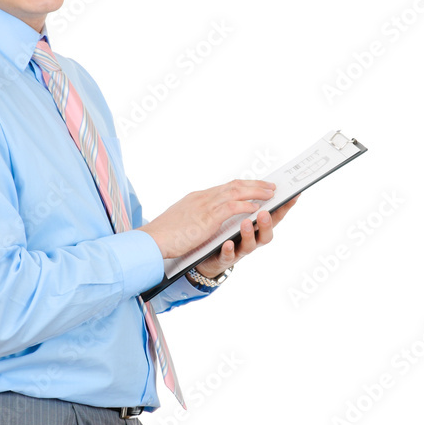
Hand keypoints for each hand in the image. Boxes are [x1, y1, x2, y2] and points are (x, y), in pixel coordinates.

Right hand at [137, 179, 278, 259]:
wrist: (152, 239)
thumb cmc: (164, 234)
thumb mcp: (183, 219)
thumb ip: (196, 215)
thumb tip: (204, 218)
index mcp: (198, 198)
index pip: (225, 186)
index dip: (242, 185)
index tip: (255, 185)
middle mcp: (203, 197)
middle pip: (234, 185)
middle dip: (255, 184)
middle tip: (270, 185)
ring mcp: (205, 206)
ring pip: (236, 192)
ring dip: (256, 192)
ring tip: (271, 193)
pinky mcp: (207, 217)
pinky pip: (231, 207)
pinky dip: (246, 205)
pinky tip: (256, 208)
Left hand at [193, 194, 300, 278]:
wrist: (208, 255)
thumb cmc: (228, 232)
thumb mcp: (240, 215)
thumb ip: (250, 203)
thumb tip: (263, 184)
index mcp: (257, 227)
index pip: (275, 217)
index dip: (285, 208)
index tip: (293, 196)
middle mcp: (252, 239)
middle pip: (265, 235)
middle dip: (267, 223)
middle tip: (264, 212)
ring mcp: (239, 250)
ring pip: (249, 245)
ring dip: (249, 234)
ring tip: (245, 223)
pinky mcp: (224, 258)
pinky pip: (228, 256)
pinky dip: (229, 250)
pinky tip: (227, 243)